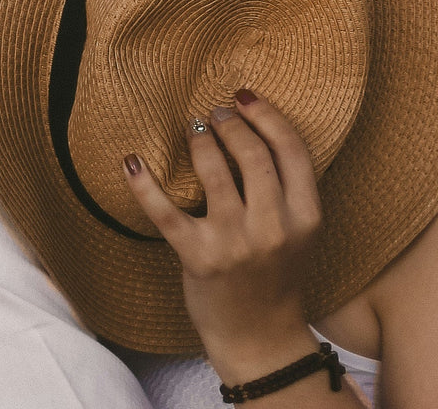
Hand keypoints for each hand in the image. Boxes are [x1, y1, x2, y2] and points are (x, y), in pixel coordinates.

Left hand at [122, 90, 324, 383]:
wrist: (260, 340)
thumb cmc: (277, 277)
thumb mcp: (300, 232)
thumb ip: (288, 188)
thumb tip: (255, 127)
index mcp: (305, 217)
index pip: (291, 149)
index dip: (267, 115)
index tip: (245, 98)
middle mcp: (273, 228)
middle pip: (252, 154)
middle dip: (231, 124)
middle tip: (216, 113)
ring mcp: (234, 243)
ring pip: (213, 172)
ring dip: (199, 140)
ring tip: (194, 129)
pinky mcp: (198, 258)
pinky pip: (165, 212)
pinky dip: (144, 184)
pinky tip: (132, 161)